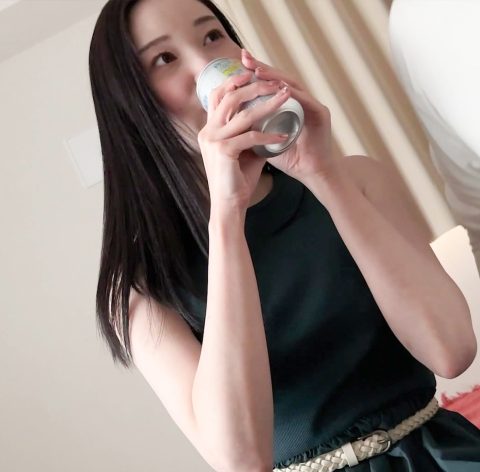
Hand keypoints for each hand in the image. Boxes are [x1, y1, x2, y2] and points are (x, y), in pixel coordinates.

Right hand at [197, 69, 293, 212]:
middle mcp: (208, 131)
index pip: (218, 95)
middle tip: (276, 83)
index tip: (256, 74)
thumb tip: (271, 122)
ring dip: (267, 104)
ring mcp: (214, 141)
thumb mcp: (245, 153)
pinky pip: (251, 137)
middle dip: (254, 85)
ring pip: (242, 114)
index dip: (235, 81)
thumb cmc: (237, 181)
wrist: (228, 206)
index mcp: (209, 129)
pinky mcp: (224, 151)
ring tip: (285, 97)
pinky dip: (269, 136)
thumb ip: (253, 134)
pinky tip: (284, 137)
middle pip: (229, 97)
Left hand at [240, 48, 339, 183]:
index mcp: (288, 105)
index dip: (255, 73)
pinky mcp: (321, 114)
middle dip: (261, 68)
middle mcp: (301, 100)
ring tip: (257, 70)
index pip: (270, 84)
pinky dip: (291, 94)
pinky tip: (279, 88)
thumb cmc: (289, 159)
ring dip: (274, 77)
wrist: (311, 173)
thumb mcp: (265, 140)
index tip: (237, 63)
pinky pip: (305, 100)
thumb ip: (252, 128)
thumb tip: (229, 120)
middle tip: (244, 57)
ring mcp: (312, 105)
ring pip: (292, 85)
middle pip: (279, 79)